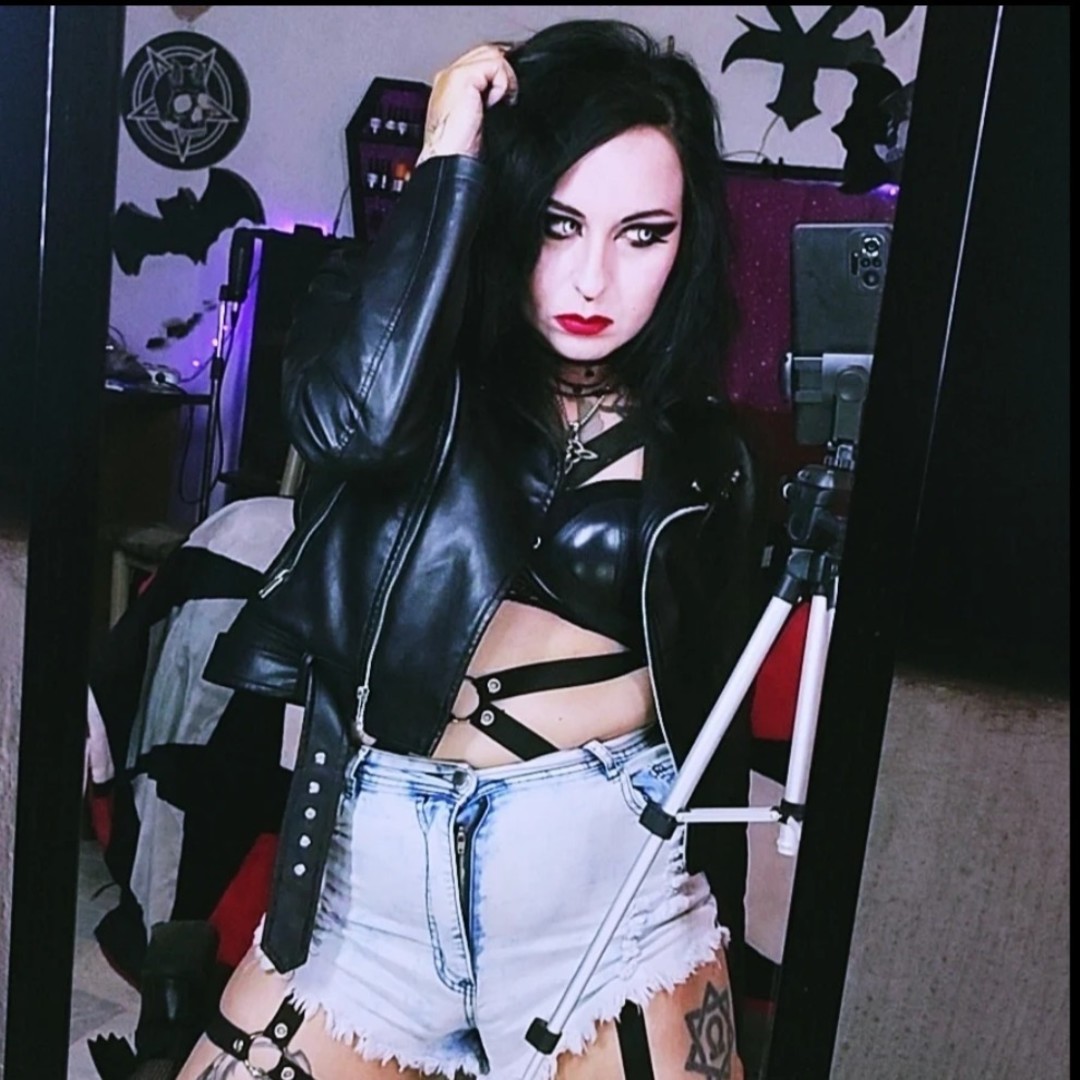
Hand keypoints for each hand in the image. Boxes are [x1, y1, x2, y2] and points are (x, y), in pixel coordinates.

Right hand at [416, 43, 516, 164]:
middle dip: (503, 74)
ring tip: (501, 102)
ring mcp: (454, 73)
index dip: (499, 75)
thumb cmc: (461, 151)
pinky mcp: (462, 76)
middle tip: (506, 100)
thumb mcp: (477, 122)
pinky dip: (502, 84)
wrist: (448, 160)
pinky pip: (495, 65)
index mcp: (450, 87)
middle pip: (486, 54)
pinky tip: (494, 104)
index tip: (508, 97)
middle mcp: (450, 76)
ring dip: (504, 79)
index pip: (480, 64)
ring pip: (492, 55)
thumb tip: (507, 95)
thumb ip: (486, 100)